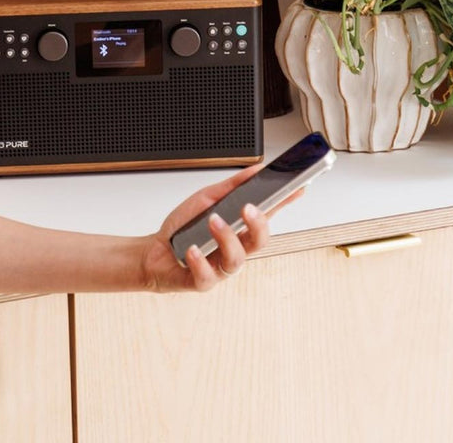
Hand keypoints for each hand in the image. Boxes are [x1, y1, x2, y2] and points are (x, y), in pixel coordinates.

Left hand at [138, 165, 303, 292]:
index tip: (297, 188)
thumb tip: (256, 170)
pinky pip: (207, 276)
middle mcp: (235, 248)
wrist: (154, 251)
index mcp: (239, 228)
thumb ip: (232, 186)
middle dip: (258, 225)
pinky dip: (200, 261)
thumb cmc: (184, 227)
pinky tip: (193, 249)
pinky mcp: (202, 282)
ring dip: (226, 238)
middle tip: (247, 207)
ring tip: (212, 222)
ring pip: (237, 260)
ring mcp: (220, 267)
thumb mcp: (206, 198)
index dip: (285, 203)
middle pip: (259, 241)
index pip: (267, 215)